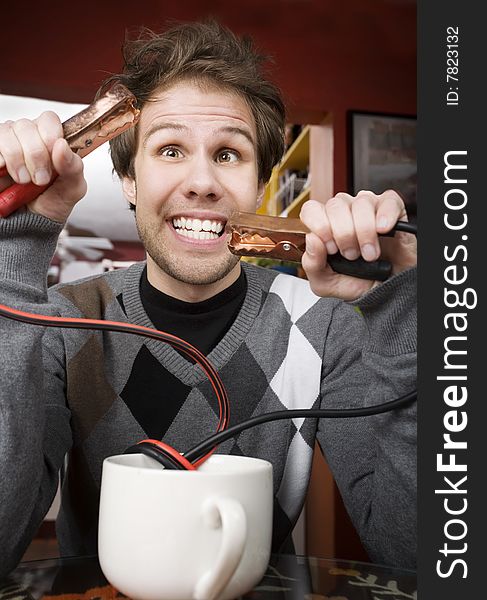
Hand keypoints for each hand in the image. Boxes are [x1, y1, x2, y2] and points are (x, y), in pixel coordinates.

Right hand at [0, 112, 85, 221]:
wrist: (31, 224)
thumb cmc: (53, 202)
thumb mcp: (72, 189)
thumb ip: (74, 167)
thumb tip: (62, 145)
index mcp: (51, 140)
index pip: (48, 120)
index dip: (50, 137)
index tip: (53, 162)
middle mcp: (28, 136)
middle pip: (26, 126)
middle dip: (35, 155)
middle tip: (40, 179)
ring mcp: (8, 142)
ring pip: (7, 132)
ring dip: (17, 159)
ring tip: (23, 180)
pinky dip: (0, 160)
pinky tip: (4, 171)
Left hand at [299, 190, 416, 299]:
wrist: (388, 292)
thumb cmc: (358, 282)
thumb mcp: (326, 283)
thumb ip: (312, 264)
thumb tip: (311, 239)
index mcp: (325, 225)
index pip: (311, 209)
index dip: (319, 226)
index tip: (330, 248)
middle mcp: (345, 212)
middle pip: (335, 205)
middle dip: (343, 234)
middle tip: (351, 255)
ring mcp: (369, 208)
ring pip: (361, 203)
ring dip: (364, 231)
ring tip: (369, 253)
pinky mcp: (393, 209)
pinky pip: (388, 201)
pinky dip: (385, 216)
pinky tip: (383, 231)